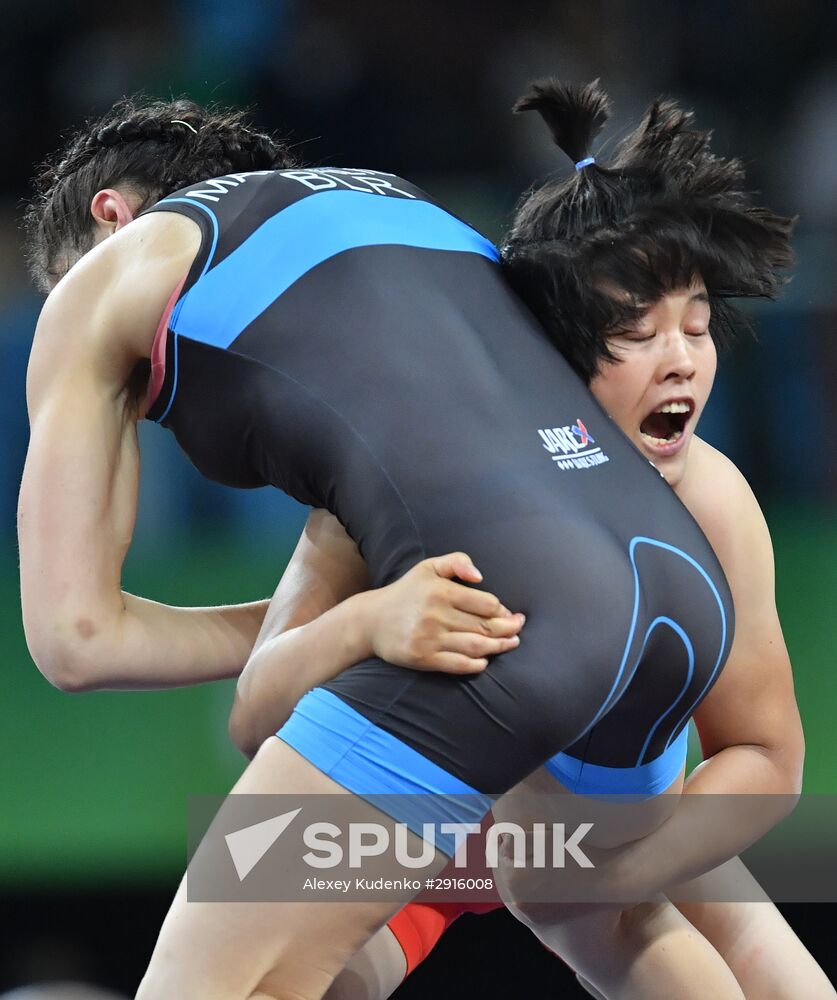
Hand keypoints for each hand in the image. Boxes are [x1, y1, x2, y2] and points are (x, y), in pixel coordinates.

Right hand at [360, 552, 524, 674]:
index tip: (511, 614)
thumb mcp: (428, 567)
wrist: (371, 620)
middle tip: (519, 630)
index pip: (485, 604)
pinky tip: (485, 661)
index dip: (503, 611)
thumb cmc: (406, 592)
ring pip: (475, 646)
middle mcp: (436, 614)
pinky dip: (476, 664)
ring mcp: (429, 638)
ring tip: (511, 644)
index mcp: (441, 591)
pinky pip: (457, 664)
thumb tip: (480, 576)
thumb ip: (457, 562)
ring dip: (498, 647)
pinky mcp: (422, 658)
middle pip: (484, 626)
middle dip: (507, 630)